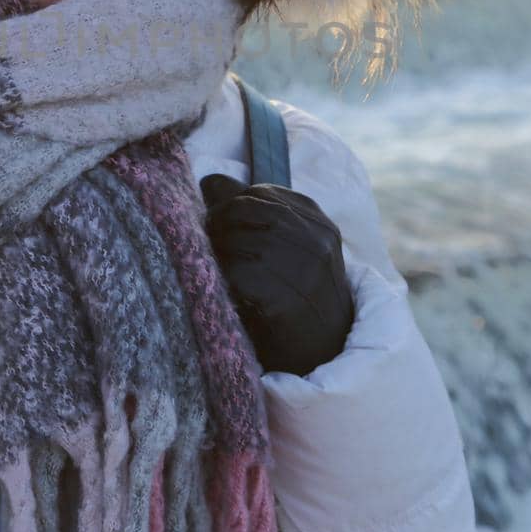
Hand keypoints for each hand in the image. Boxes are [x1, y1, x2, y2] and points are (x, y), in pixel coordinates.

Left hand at [200, 174, 354, 376]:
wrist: (324, 352)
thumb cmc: (297, 293)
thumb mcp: (287, 247)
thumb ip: (252, 211)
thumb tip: (210, 179)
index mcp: (319, 223)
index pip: (260, 193)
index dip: (230, 204)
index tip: (219, 223)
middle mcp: (316, 242)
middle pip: (245, 210)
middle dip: (217, 223)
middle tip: (206, 241)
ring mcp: (304, 271)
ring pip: (238, 240)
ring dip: (216, 252)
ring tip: (213, 266)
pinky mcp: (286, 302)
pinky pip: (237, 275)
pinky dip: (223, 279)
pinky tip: (226, 289)